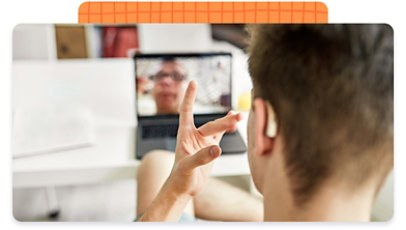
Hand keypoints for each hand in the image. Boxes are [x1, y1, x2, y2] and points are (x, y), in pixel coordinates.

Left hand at [166, 81, 242, 196]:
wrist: (184, 188)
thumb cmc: (180, 177)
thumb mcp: (188, 168)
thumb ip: (201, 158)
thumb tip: (217, 149)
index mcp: (184, 135)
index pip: (186, 111)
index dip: (189, 97)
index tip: (193, 82)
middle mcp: (194, 135)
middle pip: (211, 125)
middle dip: (224, 122)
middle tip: (238, 118)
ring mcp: (204, 141)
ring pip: (218, 128)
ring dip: (228, 122)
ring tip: (240, 116)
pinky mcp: (211, 148)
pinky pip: (221, 134)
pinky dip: (228, 128)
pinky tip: (235, 121)